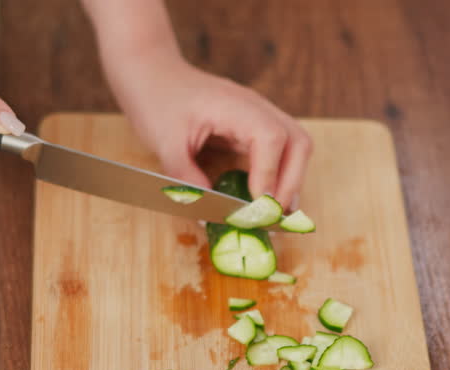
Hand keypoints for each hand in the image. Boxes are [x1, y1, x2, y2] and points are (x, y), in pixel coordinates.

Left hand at [107, 57, 311, 210]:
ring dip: (290, 180)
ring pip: (295, 145)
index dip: (270, 174)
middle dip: (290, 183)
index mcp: (236, 106)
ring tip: (275, 211)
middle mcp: (255, 107)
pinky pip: (280, 148)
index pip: (272, 138)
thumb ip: (187, 181)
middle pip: (298, 142)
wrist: (152, 73)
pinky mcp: (252, 125)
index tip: (257, 205)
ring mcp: (258, 115)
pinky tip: (266, 197)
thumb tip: (206, 216)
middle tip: (272, 215)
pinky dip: (279, 173)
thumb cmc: (156, 100)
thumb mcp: (165, 145)